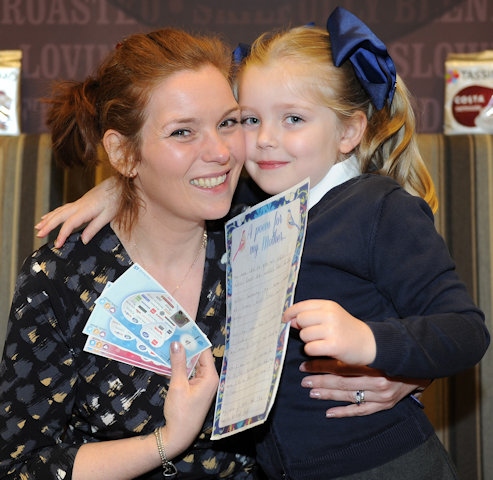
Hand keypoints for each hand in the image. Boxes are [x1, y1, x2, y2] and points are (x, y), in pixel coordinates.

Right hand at [35, 176, 118, 246]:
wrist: (118, 185)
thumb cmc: (115, 200)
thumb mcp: (108, 216)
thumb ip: (94, 228)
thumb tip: (83, 240)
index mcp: (85, 210)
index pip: (69, 224)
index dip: (61, 235)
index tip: (57, 244)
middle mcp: (79, 206)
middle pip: (59, 216)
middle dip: (47, 226)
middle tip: (38, 235)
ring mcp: (78, 203)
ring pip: (59, 211)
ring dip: (48, 219)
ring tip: (38, 227)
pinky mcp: (80, 202)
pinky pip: (63, 208)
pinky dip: (54, 213)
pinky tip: (49, 216)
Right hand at [162, 344, 218, 455]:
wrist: (179, 436)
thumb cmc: (181, 412)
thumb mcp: (177, 386)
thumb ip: (178, 363)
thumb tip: (177, 343)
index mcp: (210, 376)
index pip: (204, 351)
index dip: (194, 339)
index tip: (183, 327)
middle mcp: (209, 378)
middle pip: (198, 356)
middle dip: (186, 346)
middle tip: (173, 333)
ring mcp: (202, 384)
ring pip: (193, 364)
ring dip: (182, 356)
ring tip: (170, 342)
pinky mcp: (195, 388)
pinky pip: (189, 372)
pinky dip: (181, 366)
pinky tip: (169, 359)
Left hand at [284, 299, 376, 365]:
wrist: (369, 343)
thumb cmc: (345, 329)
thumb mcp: (331, 316)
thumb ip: (311, 315)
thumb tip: (289, 320)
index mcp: (328, 305)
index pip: (301, 306)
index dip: (289, 313)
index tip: (285, 319)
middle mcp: (330, 315)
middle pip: (300, 320)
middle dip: (302, 328)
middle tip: (312, 334)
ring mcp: (332, 330)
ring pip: (304, 335)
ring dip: (308, 341)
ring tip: (320, 342)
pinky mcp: (334, 346)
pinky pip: (310, 348)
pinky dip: (312, 351)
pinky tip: (322, 350)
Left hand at [299, 358, 429, 417]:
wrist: (418, 366)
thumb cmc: (391, 355)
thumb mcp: (374, 349)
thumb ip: (353, 350)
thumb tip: (327, 347)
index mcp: (373, 364)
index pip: (341, 366)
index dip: (321, 366)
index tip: (306, 365)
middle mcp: (377, 381)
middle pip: (342, 382)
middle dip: (321, 380)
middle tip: (304, 379)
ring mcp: (381, 396)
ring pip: (349, 396)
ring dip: (328, 394)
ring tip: (312, 391)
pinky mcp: (384, 406)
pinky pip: (360, 410)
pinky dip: (344, 412)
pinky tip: (329, 412)